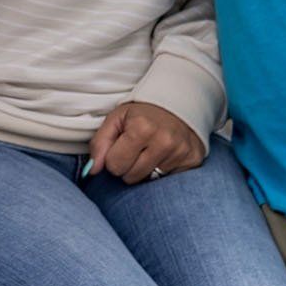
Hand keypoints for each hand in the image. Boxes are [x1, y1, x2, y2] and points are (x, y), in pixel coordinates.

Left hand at [87, 101, 206, 184]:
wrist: (178, 103)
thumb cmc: (143, 113)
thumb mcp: (117, 119)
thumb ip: (100, 143)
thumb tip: (92, 170)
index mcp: (141, 128)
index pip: (114, 165)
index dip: (114, 158)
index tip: (121, 147)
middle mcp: (164, 141)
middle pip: (130, 177)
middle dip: (128, 166)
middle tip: (136, 149)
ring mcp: (181, 152)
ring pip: (148, 182)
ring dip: (145, 171)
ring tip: (150, 152)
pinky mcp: (193, 161)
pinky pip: (167, 181)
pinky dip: (162, 172)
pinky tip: (164, 156)